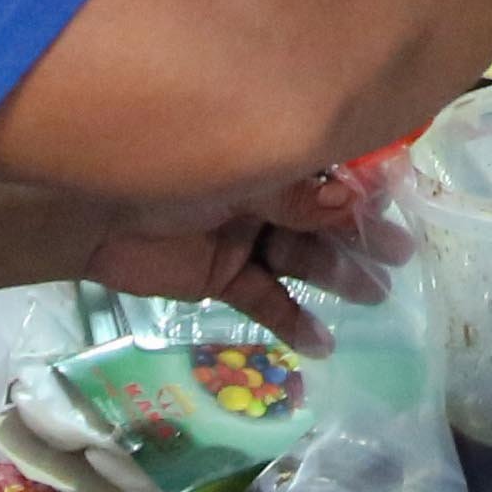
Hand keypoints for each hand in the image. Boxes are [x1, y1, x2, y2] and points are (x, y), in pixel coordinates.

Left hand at [87, 165, 403, 355]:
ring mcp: (242, 234)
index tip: (404, 202)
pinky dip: (292, 321)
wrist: (87, 210)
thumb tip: (358, 199)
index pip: (329, 165)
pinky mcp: (220, 277)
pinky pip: (264, 299)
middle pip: (322, 216)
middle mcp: (261, 190)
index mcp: (267, 148)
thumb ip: (299, 193)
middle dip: (360, 234)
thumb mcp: (243, 171)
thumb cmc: (169, 165)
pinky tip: (323, 344)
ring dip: (338, 276)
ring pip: (301, 258)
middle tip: (401, 256)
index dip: (366, 186)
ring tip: (376, 297)